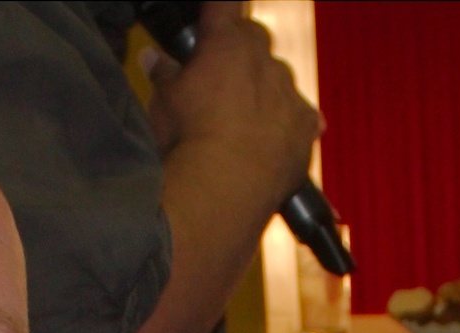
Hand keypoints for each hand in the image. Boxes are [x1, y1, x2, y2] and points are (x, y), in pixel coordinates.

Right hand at [141, 1, 320, 206]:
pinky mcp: (306, 127)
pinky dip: (291, 124)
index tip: (216, 13)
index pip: (226, 4)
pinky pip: (304, 117)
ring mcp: (289, 93)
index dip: (220, 7)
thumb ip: (163, 73)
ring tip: (246, 119)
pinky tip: (277, 140)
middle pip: (257, 39)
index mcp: (226, 44)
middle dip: (242, 51)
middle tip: (222, 77)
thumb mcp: (163, 101)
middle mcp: (264, 61)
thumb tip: (152, 58)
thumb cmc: (187, 138)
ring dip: (266, 90)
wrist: (222, 187)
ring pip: (281, 79)